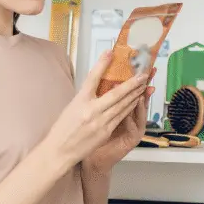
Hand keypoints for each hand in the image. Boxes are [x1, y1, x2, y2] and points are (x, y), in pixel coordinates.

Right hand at [40, 50, 147, 170]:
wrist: (60, 150)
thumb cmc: (63, 128)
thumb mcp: (71, 107)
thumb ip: (85, 97)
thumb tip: (98, 86)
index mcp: (79, 100)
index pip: (92, 78)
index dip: (102, 64)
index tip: (110, 52)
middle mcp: (91, 109)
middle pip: (116, 93)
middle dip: (132, 82)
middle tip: (143, 73)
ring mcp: (100, 121)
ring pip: (122, 105)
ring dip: (135, 94)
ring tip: (144, 85)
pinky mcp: (105, 131)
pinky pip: (121, 116)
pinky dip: (130, 107)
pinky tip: (137, 101)